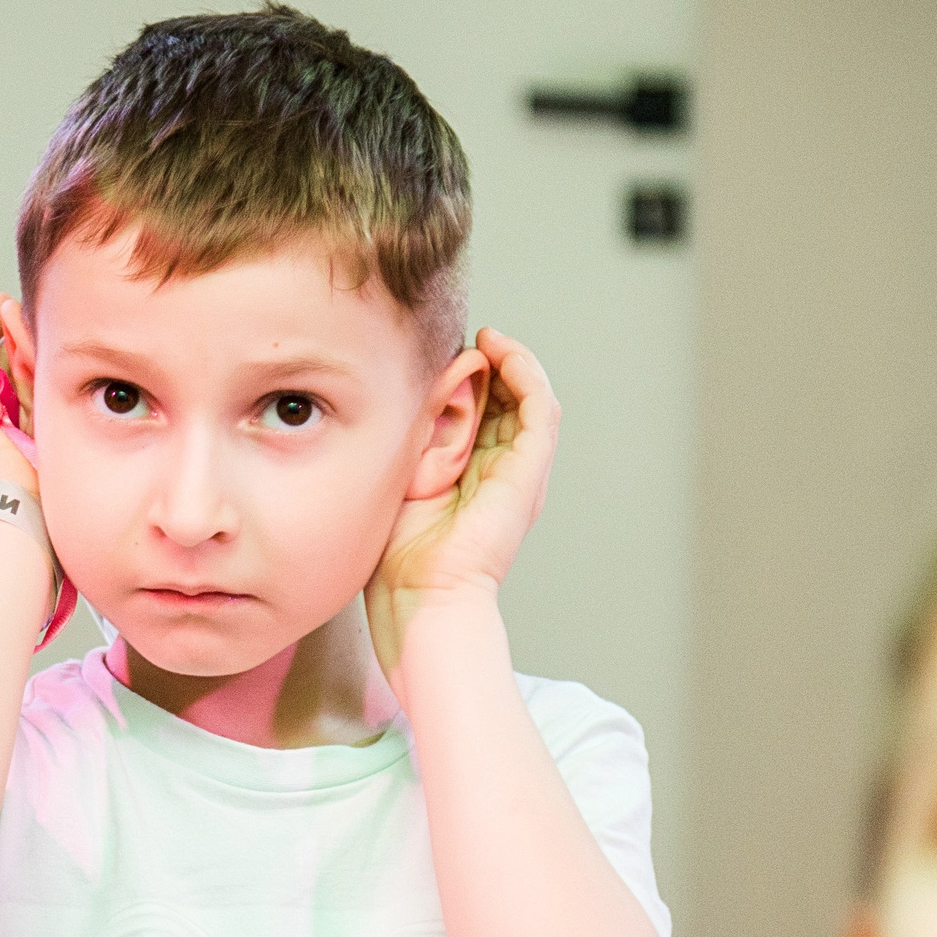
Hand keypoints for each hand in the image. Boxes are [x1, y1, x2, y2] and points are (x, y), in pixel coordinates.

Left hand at [365, 328, 558, 675]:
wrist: (421, 600)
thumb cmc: (397, 558)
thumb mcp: (396, 479)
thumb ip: (408, 440)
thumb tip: (406, 393)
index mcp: (472, 478)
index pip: (481, 412)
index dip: (468, 376)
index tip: (437, 352)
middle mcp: (502, 474)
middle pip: (508, 400)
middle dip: (489, 363)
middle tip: (463, 338)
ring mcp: (520, 473)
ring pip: (530, 398)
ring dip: (512, 360)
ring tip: (487, 336)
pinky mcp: (529, 474)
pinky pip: (540, 409)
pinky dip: (526, 373)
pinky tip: (500, 350)